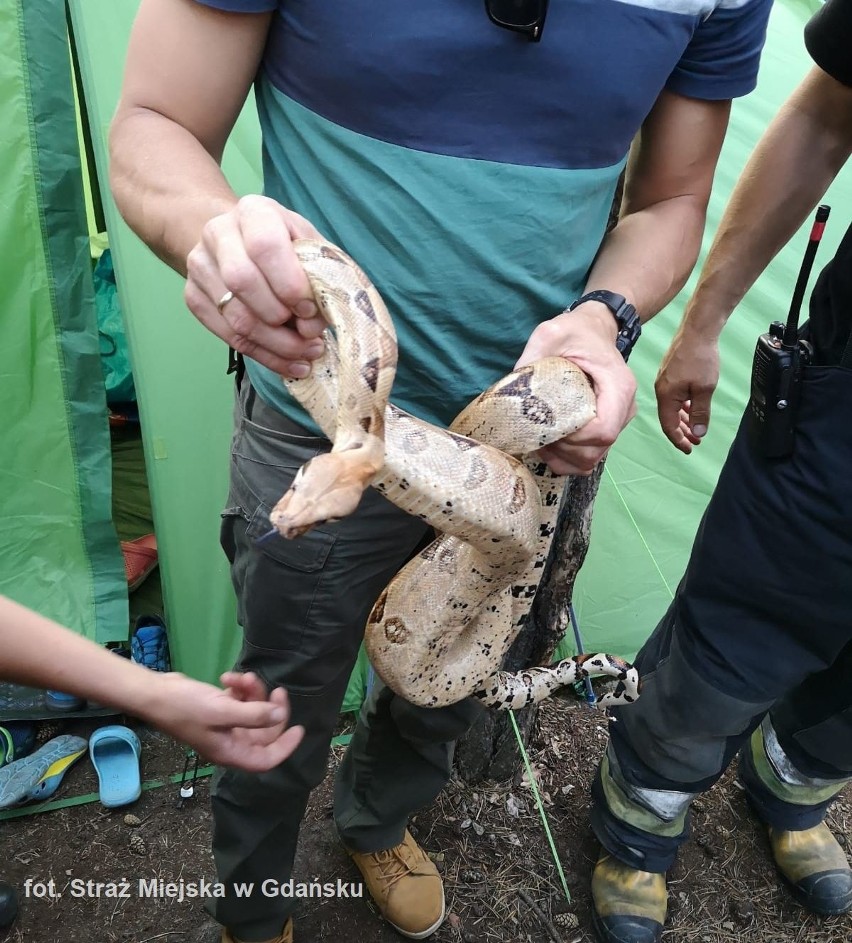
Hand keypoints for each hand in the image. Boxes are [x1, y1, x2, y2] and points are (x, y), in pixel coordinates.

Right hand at [145, 671, 303, 770]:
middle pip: (263, 732)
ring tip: (243, 678)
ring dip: (252, 693)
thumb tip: (280, 716)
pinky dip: (238, 688)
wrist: (155, 693)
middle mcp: (229, 741)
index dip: (284, 747)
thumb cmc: (185, 707)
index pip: (265, 760)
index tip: (298, 729)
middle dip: (271, 709)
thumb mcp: (222, 711)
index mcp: (230, 752)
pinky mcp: (218, 709)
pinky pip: (239, 701)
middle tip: (277, 690)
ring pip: (252, 711)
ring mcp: (223, 725)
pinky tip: (228, 677)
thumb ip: (254, 715)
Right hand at [183, 195, 327, 378]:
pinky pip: (229, 337)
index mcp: (254, 212)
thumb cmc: (288, 246)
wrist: (240, 241)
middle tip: (311, 335)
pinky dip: (265, 356)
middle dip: (281, 318)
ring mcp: (200, 266)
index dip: (290, 283)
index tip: (311, 309)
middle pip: (242, 282)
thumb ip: (321, 276)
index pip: (264, 246)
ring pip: (236, 317)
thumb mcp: (311, 246)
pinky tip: (291, 363)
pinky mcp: (193, 298)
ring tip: (307, 354)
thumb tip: (316, 322)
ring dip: (277, 345)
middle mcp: (218, 233)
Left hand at [515, 302, 636, 474]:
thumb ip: (531, 358)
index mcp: (618, 387)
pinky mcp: (606, 428)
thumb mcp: (550, 334)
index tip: (549, 427)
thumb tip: (509, 392)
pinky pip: (589, 457)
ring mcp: (618, 421)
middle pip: (596, 449)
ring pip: (591, 459)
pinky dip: (567, 459)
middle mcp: (624, 409)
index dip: (574, 438)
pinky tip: (549, 445)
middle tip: (536, 435)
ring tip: (539, 441)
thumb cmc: (576, 331)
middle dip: (562, 450)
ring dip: (562, 458)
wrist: (594, 330)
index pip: (603, 430)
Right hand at [655, 326, 719, 452]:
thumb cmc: (700, 358)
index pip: (668, 426)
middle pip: (669, 418)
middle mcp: (661, 390)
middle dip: (682, 432)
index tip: (690, 449)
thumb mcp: (704, 389)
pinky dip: (683, 407)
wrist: (697, 330)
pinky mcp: (670, 374)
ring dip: (684, 420)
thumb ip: (700, 413)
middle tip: (695, 443)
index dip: (679, 440)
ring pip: (672, 408)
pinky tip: (692, 408)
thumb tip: (698, 433)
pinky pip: (674, 397)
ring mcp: (665, 381)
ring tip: (696, 429)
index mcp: (666, 396)